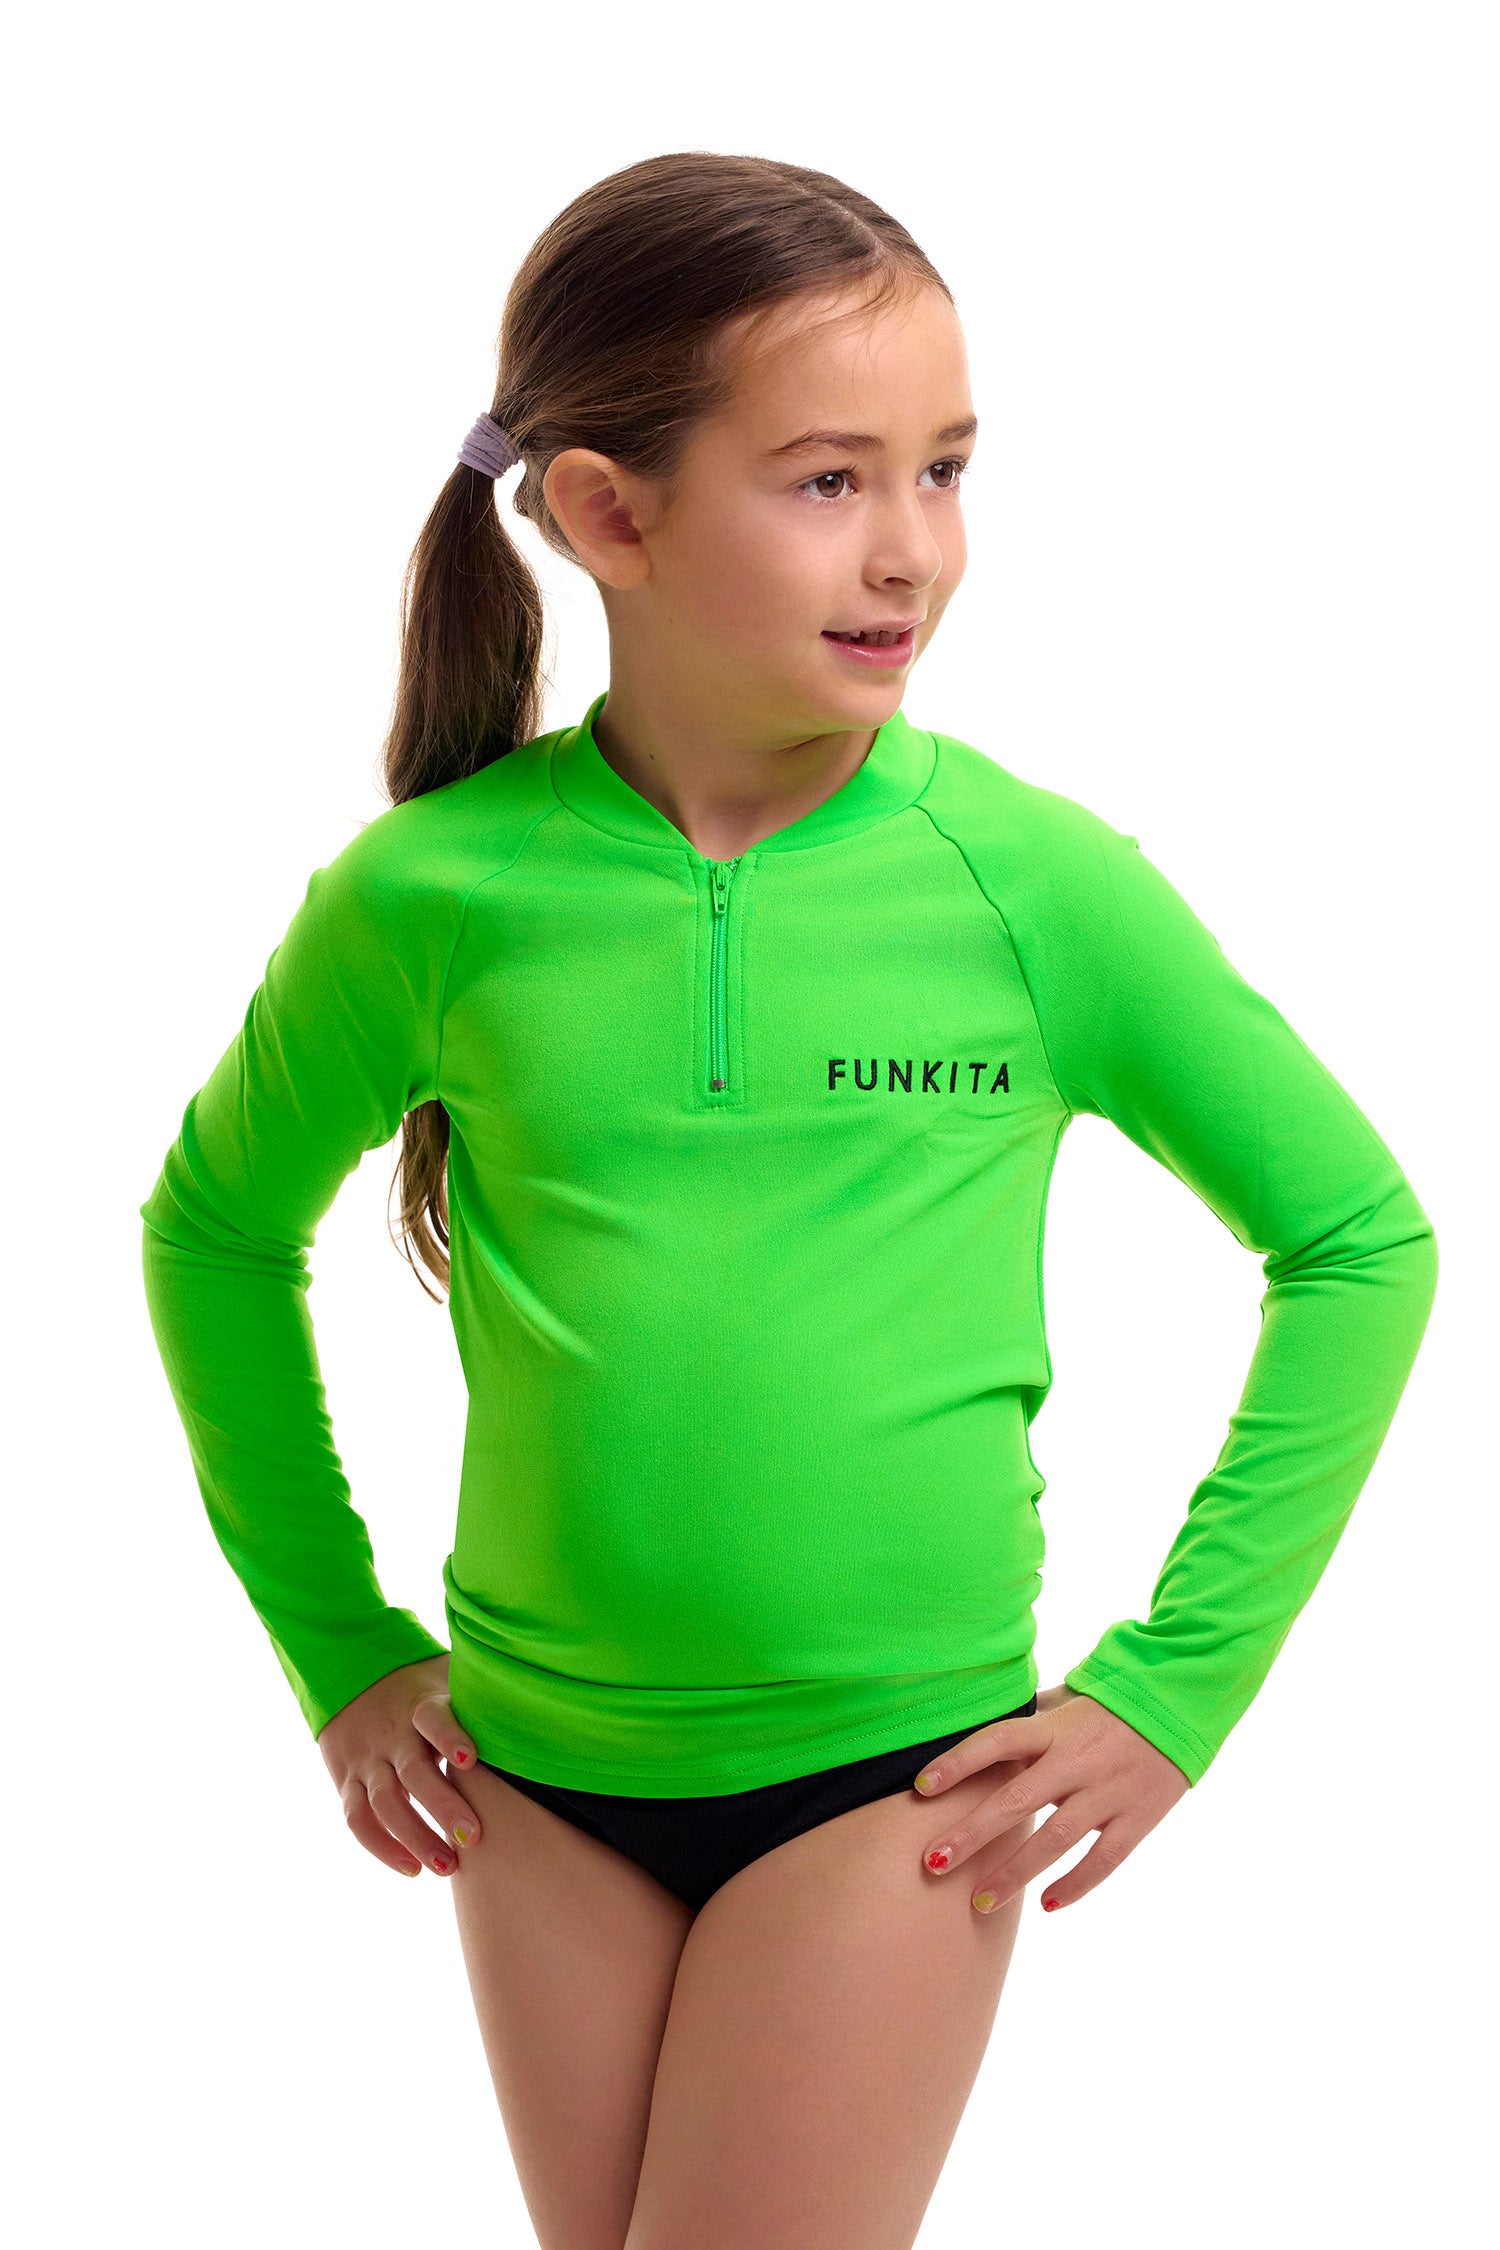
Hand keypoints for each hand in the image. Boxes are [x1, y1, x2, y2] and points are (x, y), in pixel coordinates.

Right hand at [317, 1653, 483, 1880]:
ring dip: (414, 1837)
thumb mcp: (446, 1677)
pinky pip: (358, 1819)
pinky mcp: (347, 1782)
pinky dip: (382, 1847)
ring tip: (448, 1866)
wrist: (350, 1676)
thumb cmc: (421, 1686)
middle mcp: (392, 1735)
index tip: (469, 1759)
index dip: (448, 1736)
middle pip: (413, 1771)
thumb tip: (536, 1684)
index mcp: (420, 1705)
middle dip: (442, 1806)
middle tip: (472, 1837)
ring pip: (385, 1803)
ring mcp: (367, 1761)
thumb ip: (481, 1689)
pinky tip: (413, 1870)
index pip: (431, 1718)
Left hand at [912, 1683, 1190, 1913]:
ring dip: (1014, 1872)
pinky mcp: (1139, 1817)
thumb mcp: (1069, 1697)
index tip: (920, 1787)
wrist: (1182, 1701)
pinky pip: (1105, 1859)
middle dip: (971, 1834)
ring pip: (1055, 1840)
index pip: (997, 1741)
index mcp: (1056, 1727)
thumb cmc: (1114, 1701)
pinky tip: (1048, 1904)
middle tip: (932, 1864)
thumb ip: (1030, 1719)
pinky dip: (1077, 1884)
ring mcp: (1110, 1791)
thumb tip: (984, 1733)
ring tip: (979, 1902)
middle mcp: (1078, 1760)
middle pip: (1016, 1800)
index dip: (957, 1762)